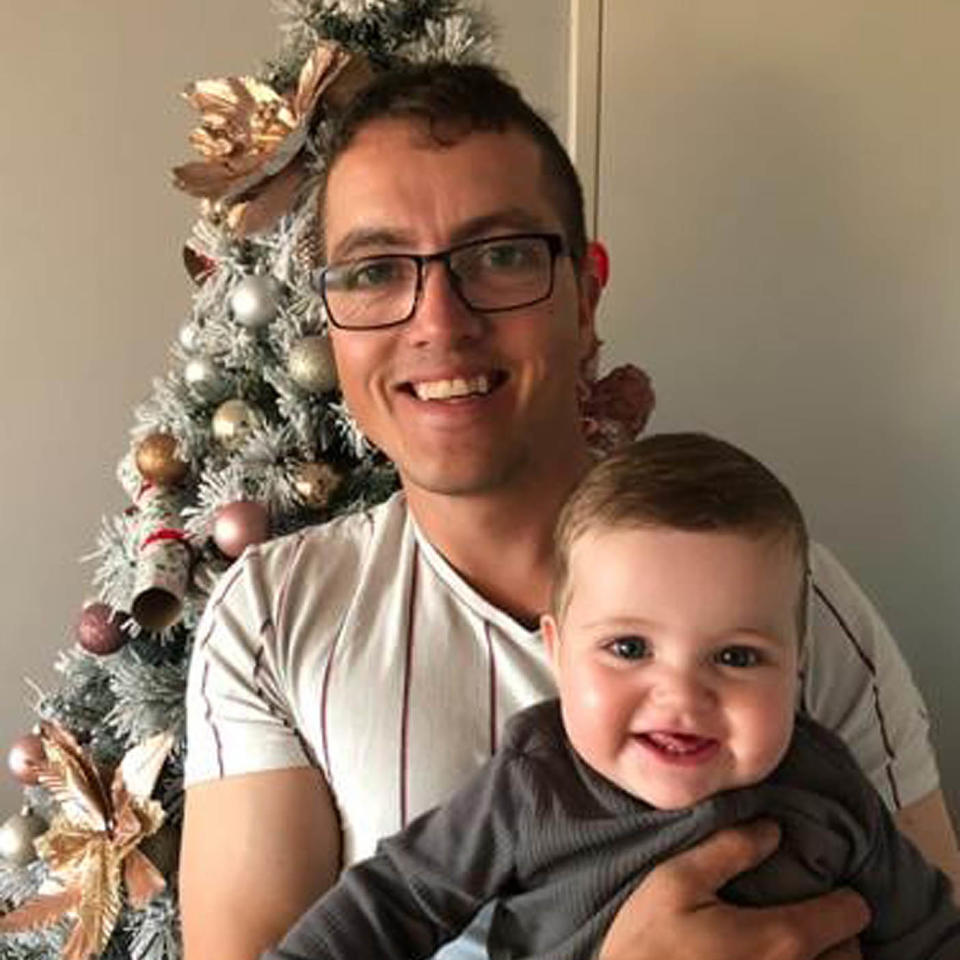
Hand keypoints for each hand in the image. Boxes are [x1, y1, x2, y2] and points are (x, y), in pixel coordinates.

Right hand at [599, 820, 869, 959]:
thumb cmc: (648, 948)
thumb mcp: (674, 882)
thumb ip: (727, 849)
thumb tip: (772, 829)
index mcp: (782, 940)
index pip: (850, 914)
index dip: (839, 893)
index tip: (819, 885)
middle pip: (852, 955)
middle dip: (835, 933)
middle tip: (806, 917)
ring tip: (790, 947)